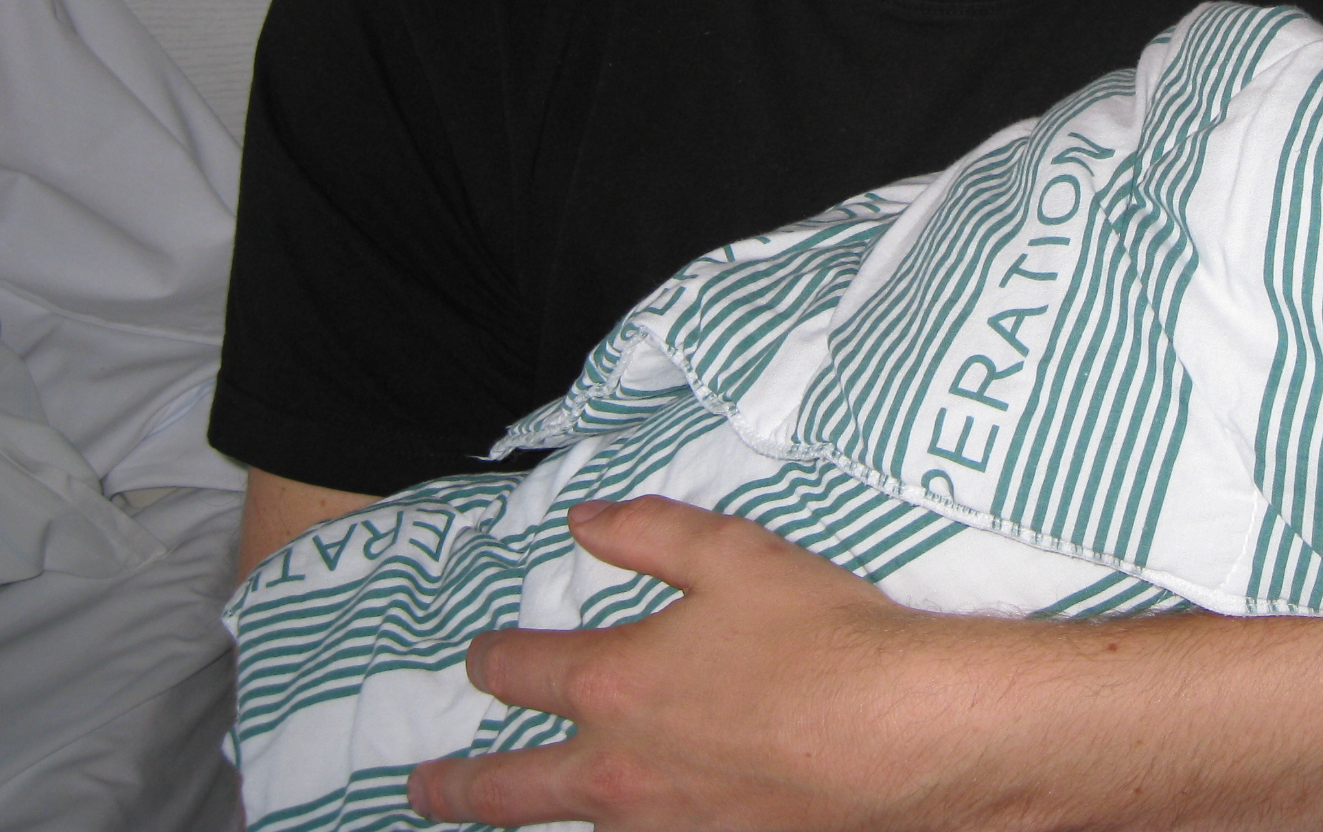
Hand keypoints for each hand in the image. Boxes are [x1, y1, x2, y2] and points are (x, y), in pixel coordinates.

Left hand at [405, 496, 992, 829]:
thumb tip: (582, 522)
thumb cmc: (822, 637)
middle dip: (451, 784)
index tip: (480, 654)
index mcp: (614, 686)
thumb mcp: (734, 555)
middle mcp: (617, 772)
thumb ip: (649, 533)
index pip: (518, 672)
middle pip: (502, 789)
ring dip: (529, 815)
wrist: (901, 736)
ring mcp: (662, 826)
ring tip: (512, 809)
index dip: (490, 658)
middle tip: (421, 784)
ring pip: (567, 828)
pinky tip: (621, 821)